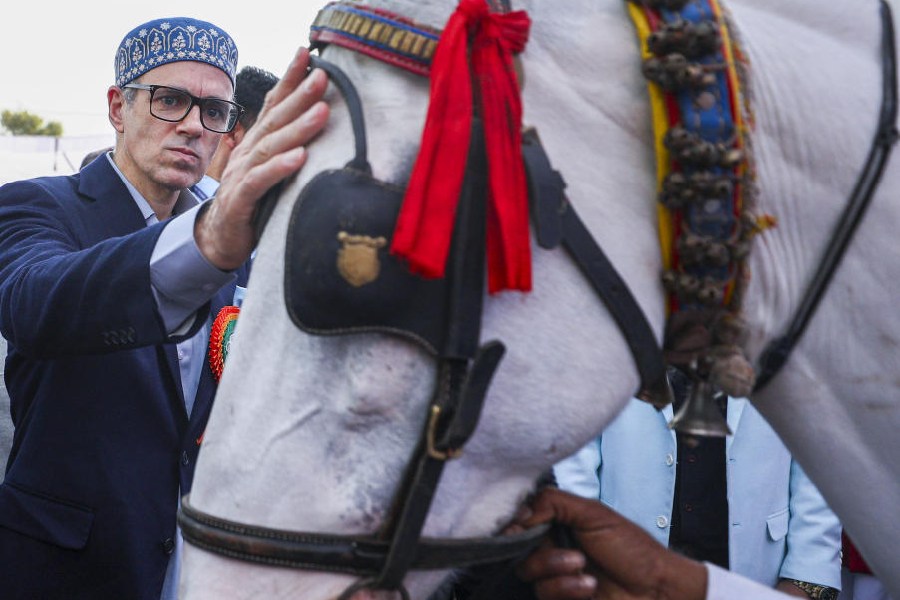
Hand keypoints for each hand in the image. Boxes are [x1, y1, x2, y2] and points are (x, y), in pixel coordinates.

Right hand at [195, 47, 329, 269]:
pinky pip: (261, 181)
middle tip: (323, 76)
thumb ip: (283, 149)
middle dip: (300, 96)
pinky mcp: (241, 200)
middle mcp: (249, 153)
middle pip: (276, 120)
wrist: (220, 238)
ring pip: (271, 147)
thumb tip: (311, 126)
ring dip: (298, 128)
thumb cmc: (252, 203)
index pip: (273, 106)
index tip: (307, 54)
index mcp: (257, 144)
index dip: (289, 80)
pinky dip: (281, 168)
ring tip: (322, 112)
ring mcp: (242, 175)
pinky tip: (301, 157)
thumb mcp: (269, 171)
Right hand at [515, 487, 707, 599]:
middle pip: (518, 549)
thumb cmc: (633, 550)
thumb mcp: (594, 514)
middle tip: (575, 556)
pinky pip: (544, 594)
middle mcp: (553, 548)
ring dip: (558, 572)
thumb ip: (553, 503)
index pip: (522, 520)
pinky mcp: (560, 598)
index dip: (516, 525)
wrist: (657, 590)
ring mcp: (556, 576)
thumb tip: (520, 513)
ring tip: (586, 571)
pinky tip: (590, 587)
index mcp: (558, 523)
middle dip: (544, 554)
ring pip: (529, 573)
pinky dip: (566, 589)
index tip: (517, 528)